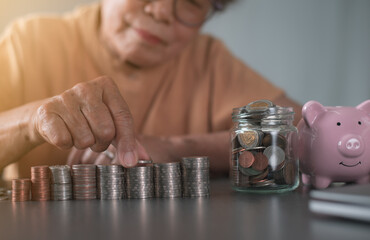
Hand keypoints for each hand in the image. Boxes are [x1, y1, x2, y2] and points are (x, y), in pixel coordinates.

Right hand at [31, 76, 148, 166]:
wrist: (51, 115)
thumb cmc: (88, 119)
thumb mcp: (112, 123)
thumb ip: (129, 140)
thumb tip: (144, 160)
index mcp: (107, 86)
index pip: (123, 117)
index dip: (127, 142)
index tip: (130, 161)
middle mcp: (86, 88)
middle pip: (106, 130)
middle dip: (102, 143)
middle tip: (95, 138)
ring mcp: (65, 98)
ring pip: (85, 139)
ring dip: (84, 144)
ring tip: (79, 133)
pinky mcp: (47, 111)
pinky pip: (64, 141)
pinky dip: (66, 144)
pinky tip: (64, 133)